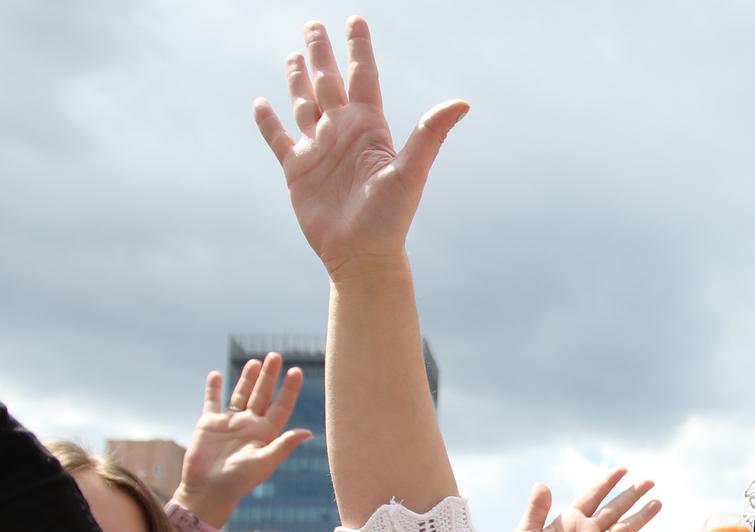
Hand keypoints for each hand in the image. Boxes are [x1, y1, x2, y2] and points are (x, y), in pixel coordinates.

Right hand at [173, 353, 312, 526]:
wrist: (209, 489)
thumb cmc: (239, 480)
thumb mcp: (265, 462)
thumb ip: (284, 445)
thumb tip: (309, 433)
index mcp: (266, 433)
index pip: (281, 406)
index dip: (289, 389)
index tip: (296, 371)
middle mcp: (249, 425)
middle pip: (262, 395)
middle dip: (269, 376)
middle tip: (275, 355)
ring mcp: (229, 423)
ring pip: (240, 395)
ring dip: (247, 378)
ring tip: (255, 362)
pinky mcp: (208, 424)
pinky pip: (212, 402)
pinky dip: (214, 389)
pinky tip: (216, 375)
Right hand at [253, 18, 468, 277]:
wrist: (362, 256)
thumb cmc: (390, 218)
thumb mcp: (411, 172)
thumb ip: (430, 134)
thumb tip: (462, 103)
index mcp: (369, 128)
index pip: (362, 76)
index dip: (357, 47)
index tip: (355, 19)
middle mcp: (342, 133)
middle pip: (328, 81)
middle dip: (320, 52)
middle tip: (312, 23)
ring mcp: (318, 150)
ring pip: (304, 104)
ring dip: (298, 79)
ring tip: (293, 55)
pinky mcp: (296, 171)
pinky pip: (278, 139)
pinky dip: (268, 122)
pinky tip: (261, 103)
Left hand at [508, 470, 663, 531]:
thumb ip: (537, 509)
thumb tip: (542, 484)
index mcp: (569, 522)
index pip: (593, 496)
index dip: (607, 483)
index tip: (622, 470)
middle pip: (614, 508)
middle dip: (632, 494)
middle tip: (650, 481)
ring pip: (624, 527)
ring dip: (641, 515)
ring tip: (658, 502)